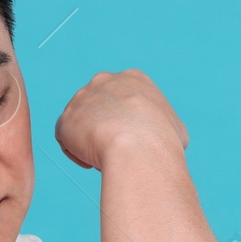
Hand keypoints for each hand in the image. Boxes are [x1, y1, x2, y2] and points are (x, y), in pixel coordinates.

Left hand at [53, 69, 188, 170]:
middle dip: (105, 128)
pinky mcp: (65, 119)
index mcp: (133, 79)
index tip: (132, 140)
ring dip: (90, 142)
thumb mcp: (175, 129)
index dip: (127, 122)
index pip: (123, 99)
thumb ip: (163, 127)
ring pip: (82, 123)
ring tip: (105, 159)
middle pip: (100, 107)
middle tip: (116, 150)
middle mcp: (104, 81)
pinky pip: (66, 138)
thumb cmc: (162, 142)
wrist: (136, 148)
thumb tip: (165, 138)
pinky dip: (77, 153)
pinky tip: (92, 163)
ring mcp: (82, 98)